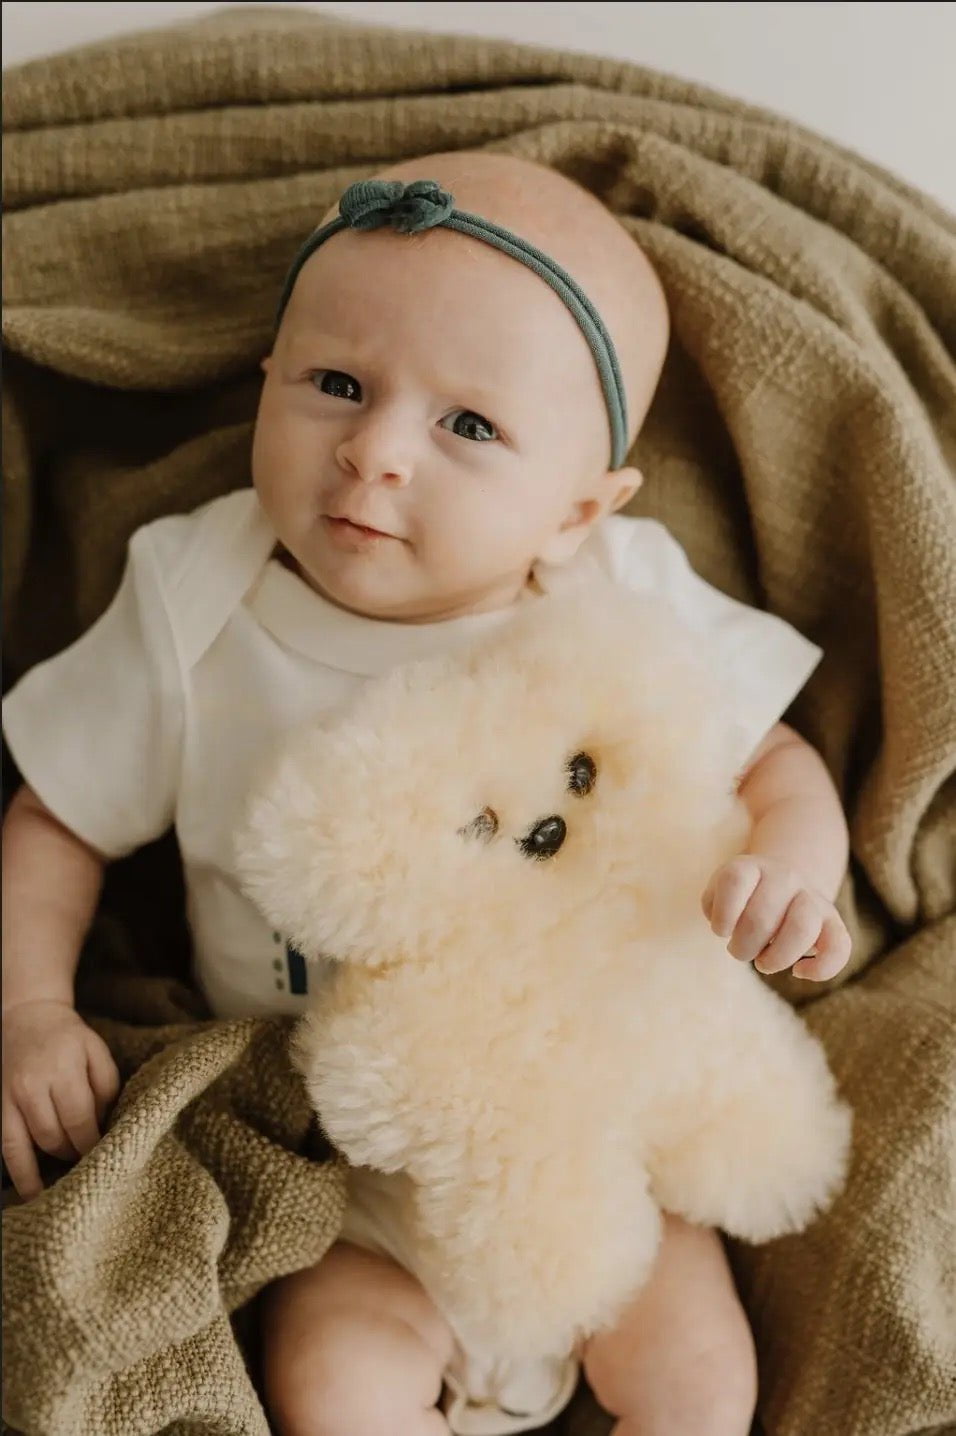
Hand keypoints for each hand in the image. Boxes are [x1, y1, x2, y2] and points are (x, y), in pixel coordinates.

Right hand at [1, 1000, 119, 1200]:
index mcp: (64, 1067)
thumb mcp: (96, 1051)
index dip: (93, 1144)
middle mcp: (33, 1083)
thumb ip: (106, 1086)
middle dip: (75, 1154)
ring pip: (31, 1145)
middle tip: (89, 1163)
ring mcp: (9, 1096)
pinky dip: (20, 1174)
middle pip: (56, 1136)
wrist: (25, 1016)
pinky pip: (7, 1148)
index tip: (107, 1158)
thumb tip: (106, 1125)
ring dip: (51, 1164)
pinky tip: (31, 1193)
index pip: (81, 1119)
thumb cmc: (67, 1038)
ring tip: (68, 1177)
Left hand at [701, 856, 850, 981]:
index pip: (734, 880)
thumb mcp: (720, 893)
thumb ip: (714, 906)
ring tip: (764, 964)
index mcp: (752, 867)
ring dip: (777, 958)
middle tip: (739, 952)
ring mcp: (812, 898)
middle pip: (762, 917)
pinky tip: (799, 972)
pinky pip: (839, 946)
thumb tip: (729, 929)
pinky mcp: (833, 922)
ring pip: (802, 928)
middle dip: (743, 947)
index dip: (723, 912)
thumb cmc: (744, 897)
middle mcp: (785, 877)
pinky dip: (820, 968)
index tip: (721, 930)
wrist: (785, 882)